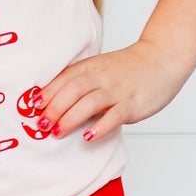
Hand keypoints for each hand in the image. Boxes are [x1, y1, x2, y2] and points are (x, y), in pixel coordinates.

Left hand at [33, 38, 188, 143]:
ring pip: (89, 103)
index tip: (33, 107)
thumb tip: (53, 101)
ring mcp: (117, 91)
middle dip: (54, 108)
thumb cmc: (129, 68)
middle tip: (42, 124)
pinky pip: (114, 116)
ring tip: (57, 132)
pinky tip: (88, 136)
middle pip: (72, 91)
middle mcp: (102, 77)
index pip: (64, 79)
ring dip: (70, 118)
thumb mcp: (100, 67)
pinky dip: (100, 127)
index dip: (47, 93)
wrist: (162, 59)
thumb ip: (80, 81)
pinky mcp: (132, 104)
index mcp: (91, 67)